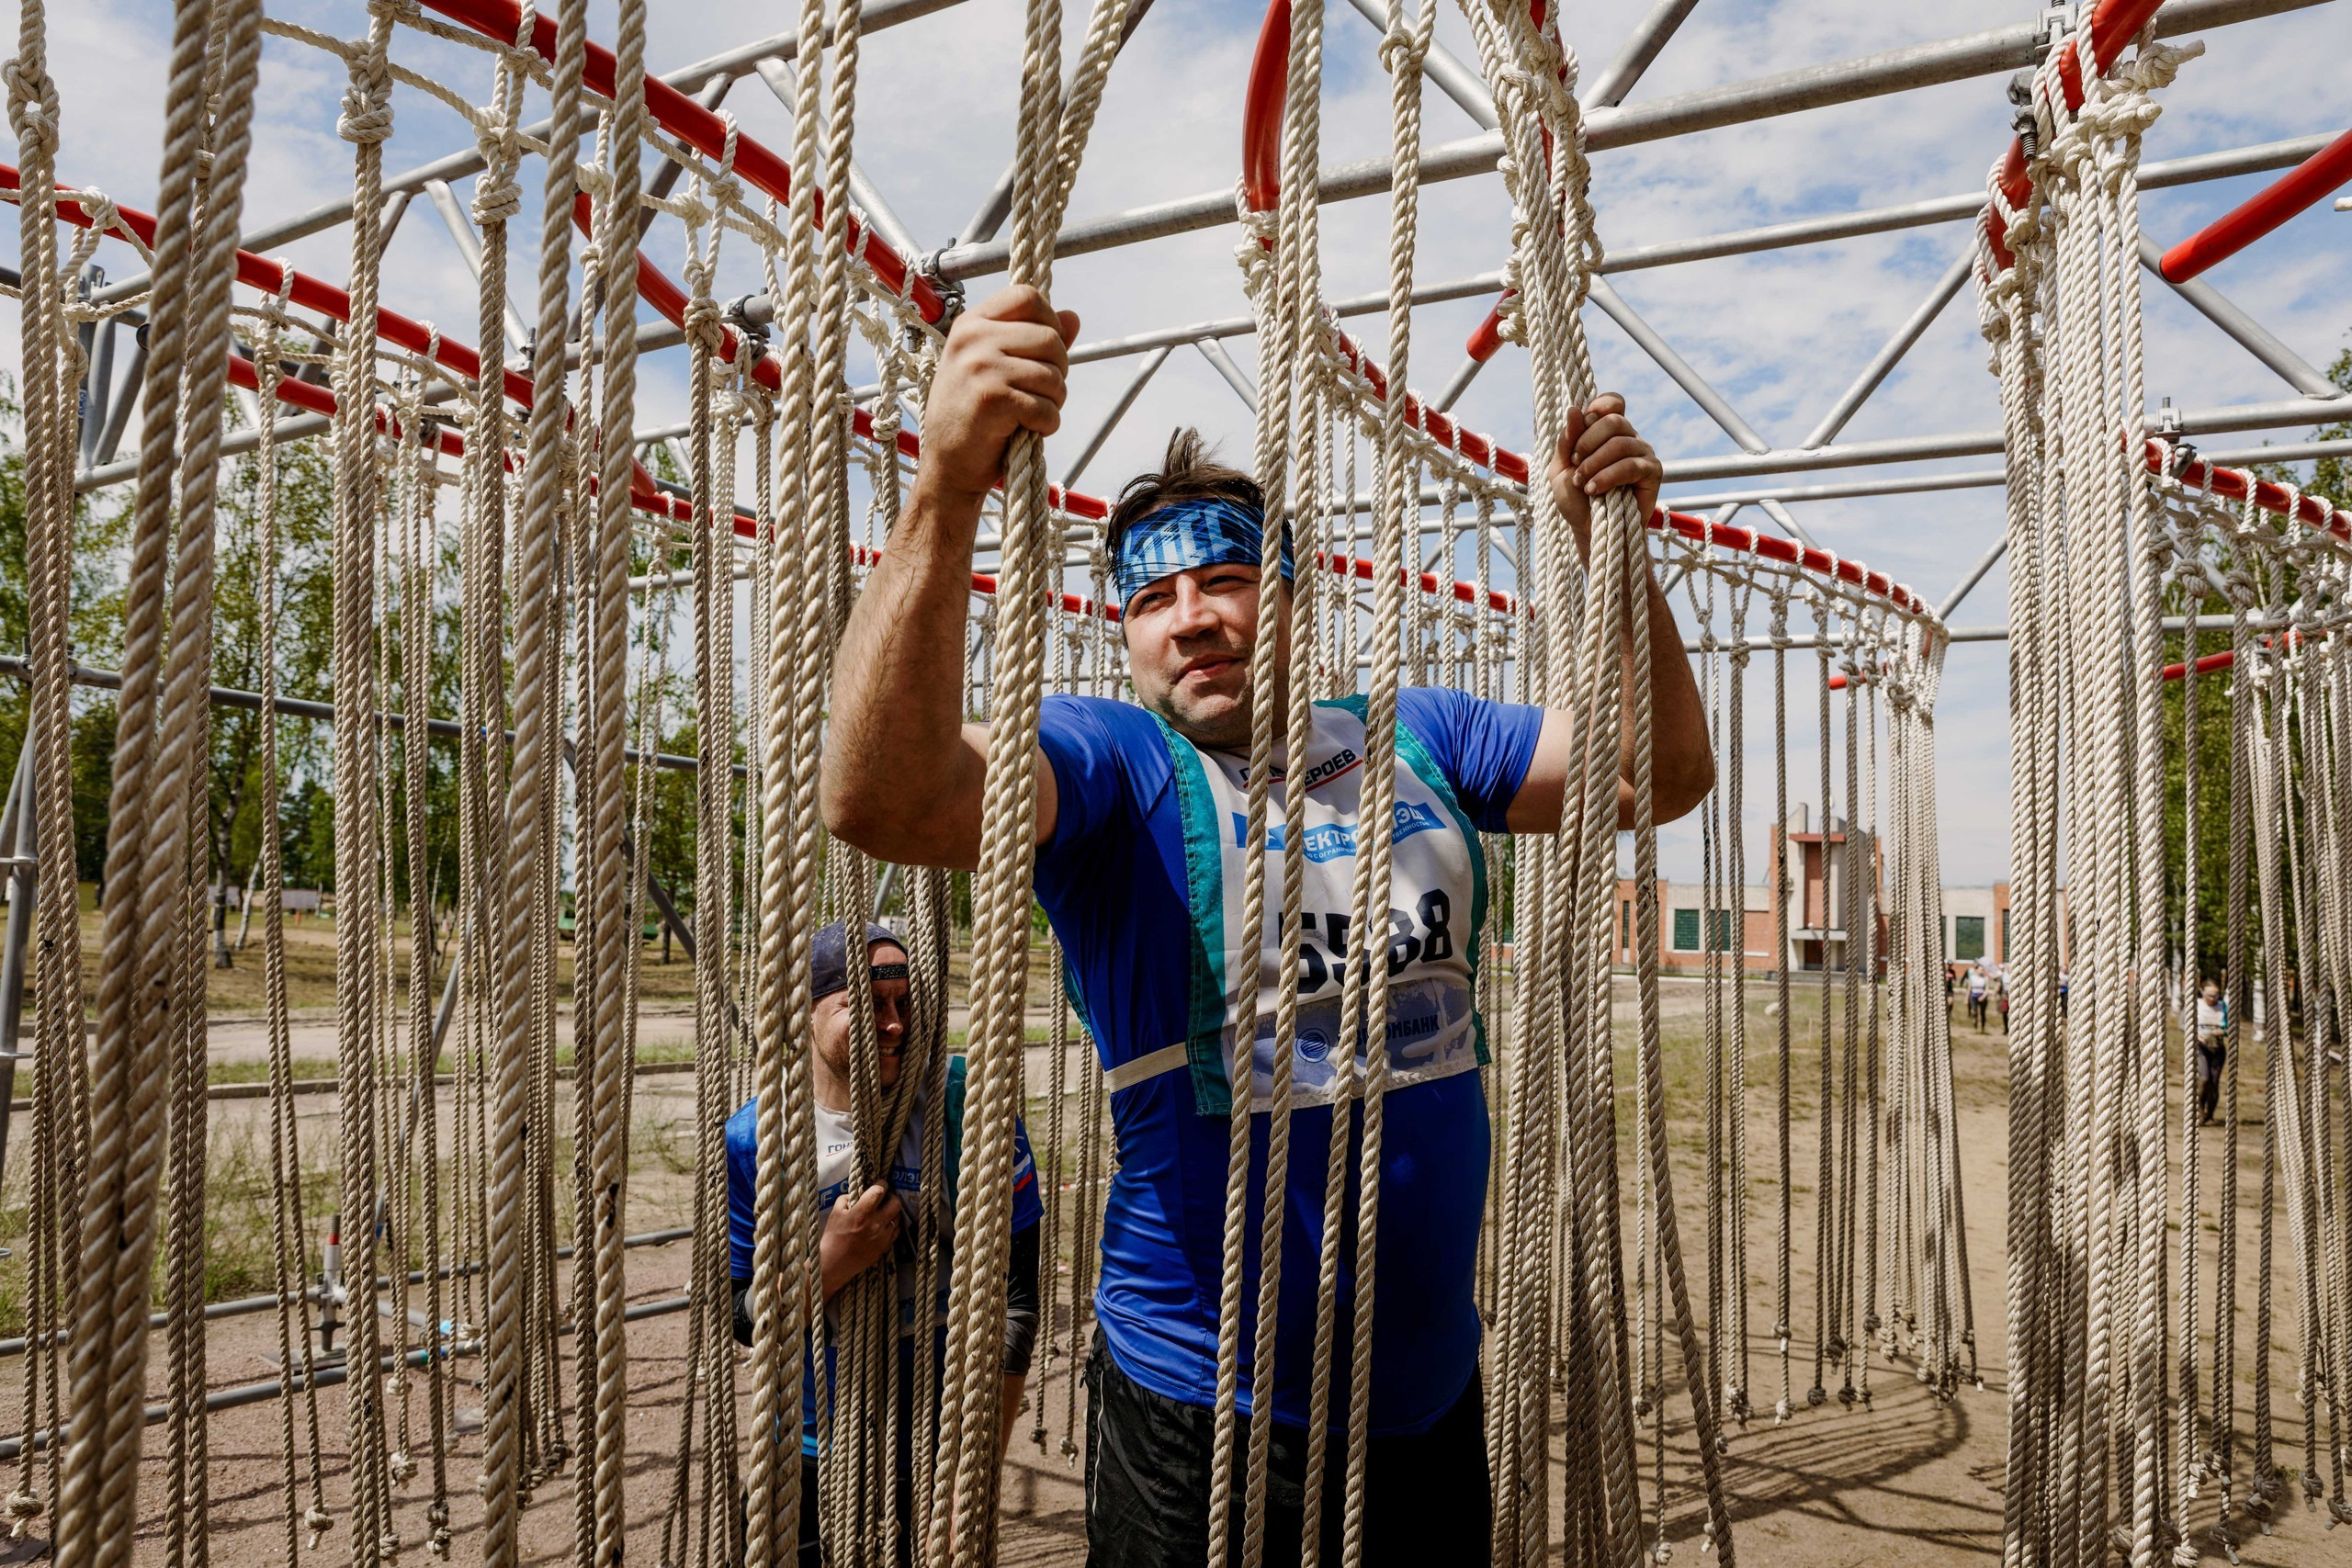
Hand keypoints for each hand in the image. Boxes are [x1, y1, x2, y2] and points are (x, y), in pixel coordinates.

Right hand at [818, 1183, 903, 1295]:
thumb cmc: (832, 1237)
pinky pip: (896, 1231)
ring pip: (898, 1217)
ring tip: (884, 1211)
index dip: (881, 1184)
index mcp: (861, 1213)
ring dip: (892, 1211)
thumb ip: (846, 1198)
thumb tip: (857, 1193)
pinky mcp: (885, 1247)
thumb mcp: (835, 1213)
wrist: (834, 1264)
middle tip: (885, 1197)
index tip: (880, 1183)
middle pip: (895, 1203)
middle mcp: (875, 1223)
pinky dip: (892, 1225)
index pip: (879, 1192)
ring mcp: (882, 1236)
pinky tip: (884, 1224)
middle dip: (891, 1196)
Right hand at [915, 285, 1080, 505]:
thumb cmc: (973, 415)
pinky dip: (1047, 424)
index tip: (1045, 352)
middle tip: (1042, 393)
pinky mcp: (993, 398)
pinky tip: (1027, 430)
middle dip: (1059, 370)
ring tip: (1032, 414)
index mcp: (971, 323)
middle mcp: (973, 338)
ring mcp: (981, 366)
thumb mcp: (996, 367)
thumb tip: (1073, 318)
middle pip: (1050, 337)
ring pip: (1053, 375)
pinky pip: (1046, 406)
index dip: (1050, 321)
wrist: (947, 465)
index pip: (1027, 296)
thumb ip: (1034, 341)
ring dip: (1054, 401)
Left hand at [1546, 393, 1662, 561]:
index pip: (1612, 402)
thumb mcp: (1561, 468)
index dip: (1598, 407)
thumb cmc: (1576, 499)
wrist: (1589, 530)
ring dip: (1594, 463)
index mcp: (1607, 431)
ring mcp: (1642, 452)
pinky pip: (1631, 465)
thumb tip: (1574, 410)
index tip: (1580, 426)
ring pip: (1620, 442)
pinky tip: (1594, 490)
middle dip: (1587, 442)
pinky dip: (1608, 476)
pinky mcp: (1652, 471)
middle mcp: (1627, 437)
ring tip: (1582, 483)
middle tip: (1575, 464)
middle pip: (1613, 420)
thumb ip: (1566, 441)